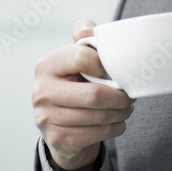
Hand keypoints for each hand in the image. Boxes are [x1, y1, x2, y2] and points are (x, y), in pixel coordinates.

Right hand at [32, 19, 134, 170]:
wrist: (61, 127)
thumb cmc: (73, 86)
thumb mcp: (75, 59)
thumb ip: (83, 38)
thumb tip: (88, 31)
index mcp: (45, 66)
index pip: (81, 57)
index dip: (104, 64)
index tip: (113, 71)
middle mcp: (41, 92)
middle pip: (94, 95)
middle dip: (120, 97)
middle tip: (130, 96)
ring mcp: (46, 118)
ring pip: (99, 116)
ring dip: (121, 113)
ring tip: (126, 108)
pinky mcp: (58, 139)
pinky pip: (97, 134)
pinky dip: (114, 128)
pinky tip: (116, 122)